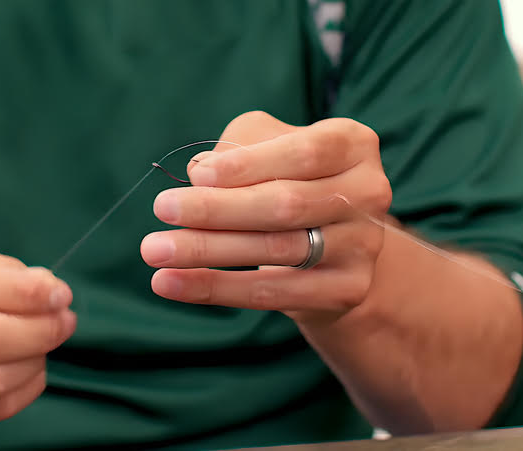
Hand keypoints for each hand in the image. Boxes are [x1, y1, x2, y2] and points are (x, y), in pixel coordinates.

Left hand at [141, 111, 391, 323]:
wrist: (335, 244)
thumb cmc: (288, 178)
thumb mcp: (268, 146)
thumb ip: (238, 148)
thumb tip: (200, 174)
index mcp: (352, 144)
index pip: (302, 152)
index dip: (248, 165)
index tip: (197, 175)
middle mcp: (368, 193)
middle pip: (285, 204)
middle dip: (216, 209)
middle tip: (161, 209)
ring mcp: (363, 246)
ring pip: (275, 251)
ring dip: (207, 251)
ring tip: (154, 250)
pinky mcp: (346, 290)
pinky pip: (271, 293)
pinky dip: (214, 288)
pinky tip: (170, 283)